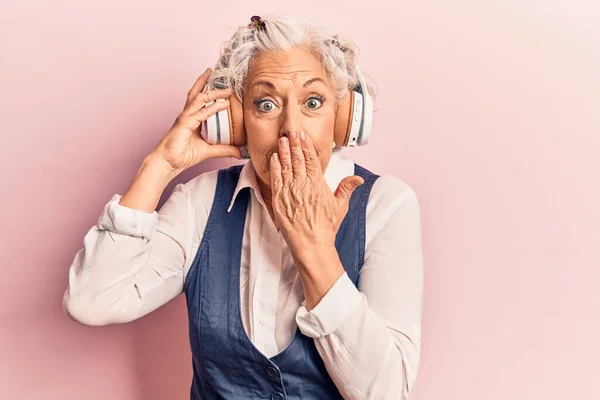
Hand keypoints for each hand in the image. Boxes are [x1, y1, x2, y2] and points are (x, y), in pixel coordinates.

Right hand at [152, 68, 240, 172]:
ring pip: (200, 99)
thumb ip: (224, 149)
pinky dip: (214, 108)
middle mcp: (188, 114)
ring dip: (213, 91)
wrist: (168, 163)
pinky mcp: (185, 124)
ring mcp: (186, 117)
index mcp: (192, 118)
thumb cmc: (183, 155)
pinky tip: (224, 104)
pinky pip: (201, 113)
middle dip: (206, 81)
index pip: (201, 100)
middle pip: (197, 93)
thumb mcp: (209, 151)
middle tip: (215, 71)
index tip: (220, 85)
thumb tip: (240, 152)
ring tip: (226, 87)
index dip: (209, 91)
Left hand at [269, 130, 363, 254]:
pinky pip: (276, 179)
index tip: (303, 135)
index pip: (311, 160)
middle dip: (294, 144)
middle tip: (291, 131)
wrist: (311, 243)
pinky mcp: (279, 199)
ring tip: (282, 139)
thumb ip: (347, 189)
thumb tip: (358, 179)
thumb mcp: (340, 207)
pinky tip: (274, 158)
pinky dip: (275, 167)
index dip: (306, 146)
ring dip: (284, 151)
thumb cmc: (326, 226)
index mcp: (318, 184)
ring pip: (286, 166)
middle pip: (298, 159)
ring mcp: (290, 191)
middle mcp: (303, 185)